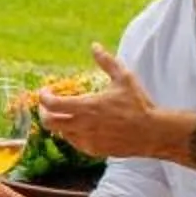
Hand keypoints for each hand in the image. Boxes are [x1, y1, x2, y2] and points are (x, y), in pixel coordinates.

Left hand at [38, 44, 156, 157]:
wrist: (151, 133)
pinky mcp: (94, 150)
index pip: (52, 104)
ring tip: (66, 114)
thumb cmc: (138, 104)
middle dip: (43, 112)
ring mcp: (87, 140)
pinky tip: (80, 126)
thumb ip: (107, 61)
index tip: (45, 92)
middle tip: (47, 106)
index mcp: (87, 106)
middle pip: (49, 122)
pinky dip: (72, 133)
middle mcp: (83, 125)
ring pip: (61, 133)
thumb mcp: (124, 78)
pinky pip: (74, 143)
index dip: (43, 97)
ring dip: (59, 123)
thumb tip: (94, 46)